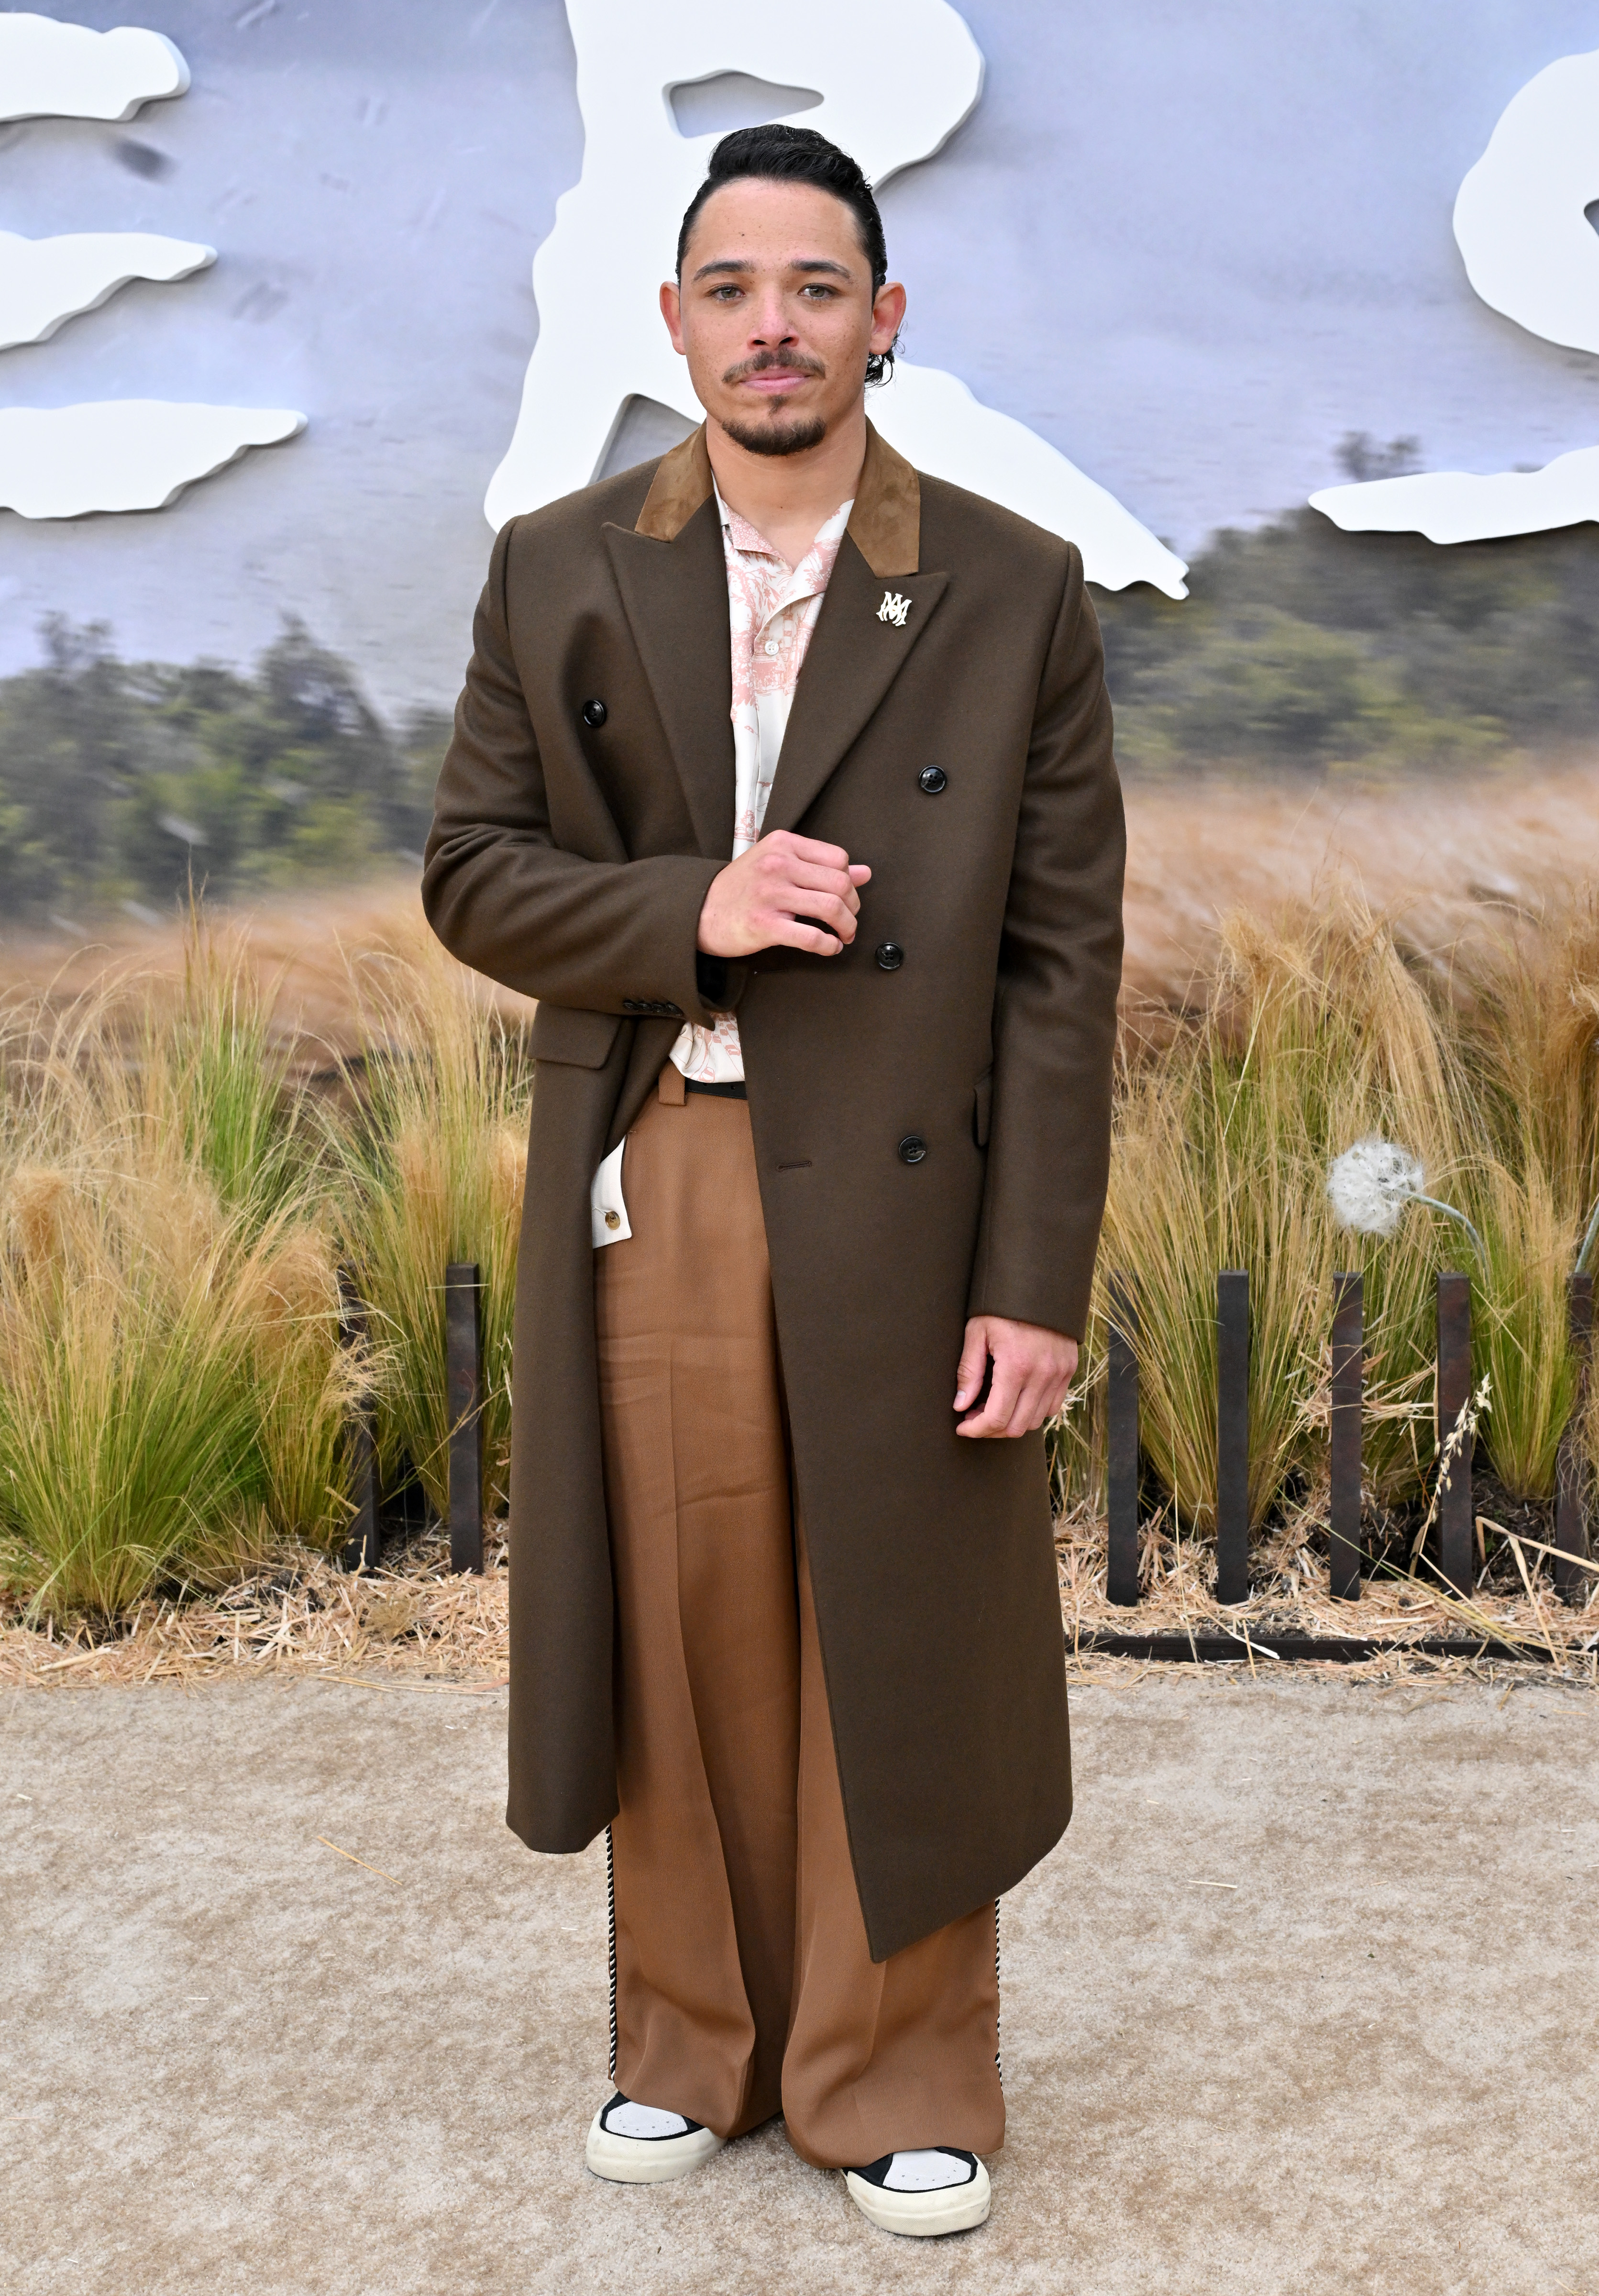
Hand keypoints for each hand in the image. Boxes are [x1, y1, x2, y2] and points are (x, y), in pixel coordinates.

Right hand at [697, 830, 870, 958]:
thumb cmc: (741, 887)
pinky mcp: (764, 925)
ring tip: (844, 934)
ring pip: (831, 908)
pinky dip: (829, 945)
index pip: (838, 858)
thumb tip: (864, 872)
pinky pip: (811, 937)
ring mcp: (770, 894)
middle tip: (849, 919)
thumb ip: (820, 865)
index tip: (847, 896)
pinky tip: (830, 947)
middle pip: (839, 883)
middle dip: (853, 906)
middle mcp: (777, 865)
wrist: (700, 910)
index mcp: (782, 844)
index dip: (850, 880)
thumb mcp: (778, 863)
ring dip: (847, 926)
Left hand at [955, 1315, 1078, 1437]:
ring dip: (1012, 1421)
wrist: (1039, 1282)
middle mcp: (1042, 1374)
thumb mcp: (977, 1332)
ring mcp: (1059, 1373)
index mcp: (1016, 1366)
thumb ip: (969, 1371)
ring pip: (1036, 1420)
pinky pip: (1052, 1406)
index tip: (962, 1427)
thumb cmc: (1002, 1306)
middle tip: (973, 1417)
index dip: (976, 1429)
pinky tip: (1015, 1397)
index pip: (997, 1418)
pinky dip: (1032, 1410)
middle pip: (1017, 1426)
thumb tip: (961, 1405)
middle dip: (991, 1430)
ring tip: (992, 1405)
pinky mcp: (1068, 1370)